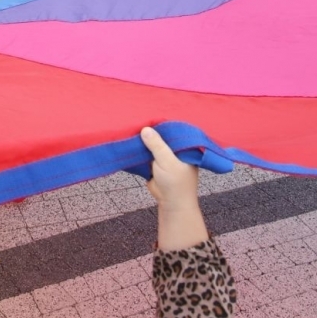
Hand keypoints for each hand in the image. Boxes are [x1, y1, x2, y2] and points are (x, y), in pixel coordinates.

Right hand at [140, 126, 208, 250]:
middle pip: (162, 137)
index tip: (150, 114)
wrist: (171, 203)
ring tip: (132, 126)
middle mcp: (176, 150)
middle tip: (138, 118)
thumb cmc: (175, 182)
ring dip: (144, 141)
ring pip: (153, 145)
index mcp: (185, 147)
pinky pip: (147, 153)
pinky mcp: (155, 164)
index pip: (174, 130)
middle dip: (151, 132)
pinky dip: (140, 149)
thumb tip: (145, 129)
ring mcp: (165, 157)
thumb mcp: (167, 161)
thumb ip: (157, 145)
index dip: (163, 124)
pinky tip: (131, 140)